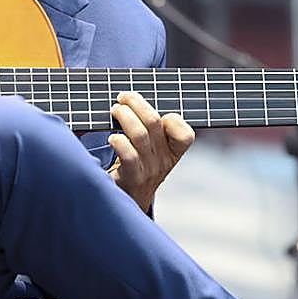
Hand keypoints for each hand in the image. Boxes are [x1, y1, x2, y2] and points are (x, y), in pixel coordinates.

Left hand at [107, 91, 194, 210]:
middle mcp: (163, 160)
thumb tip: (131, 99)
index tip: (157, 113)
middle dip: (136, 103)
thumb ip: (151, 129)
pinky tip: (112, 138)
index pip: (185, 135)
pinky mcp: (132, 177)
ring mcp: (149, 170)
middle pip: (154, 122)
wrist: (129, 201)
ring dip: (124, 116)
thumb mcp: (152, 150)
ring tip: (115, 110)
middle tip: (122, 98)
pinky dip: (119, 141)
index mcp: (173, 152)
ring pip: (139, 134)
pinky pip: (129, 155)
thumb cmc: (138, 166)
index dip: (173, 119)